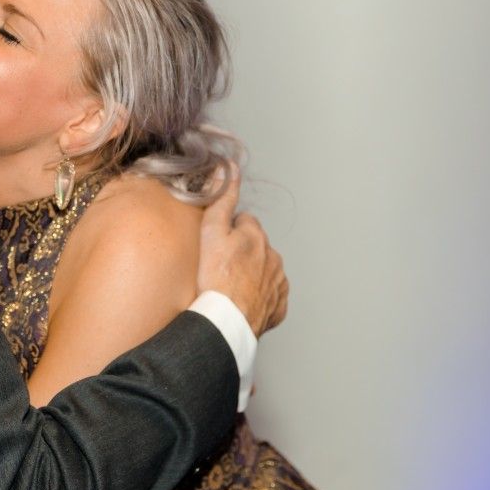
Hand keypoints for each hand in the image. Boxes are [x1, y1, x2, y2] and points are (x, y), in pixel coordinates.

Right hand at [197, 165, 288, 335]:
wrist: (226, 321)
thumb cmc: (215, 279)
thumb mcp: (211, 232)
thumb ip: (221, 199)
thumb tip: (228, 169)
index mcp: (257, 236)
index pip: (243, 222)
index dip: (227, 232)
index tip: (215, 247)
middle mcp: (273, 257)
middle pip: (255, 246)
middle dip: (241, 252)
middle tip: (219, 268)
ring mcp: (278, 283)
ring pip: (264, 269)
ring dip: (250, 274)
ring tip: (229, 287)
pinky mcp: (278, 306)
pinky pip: (270, 296)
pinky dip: (258, 297)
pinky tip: (242, 302)